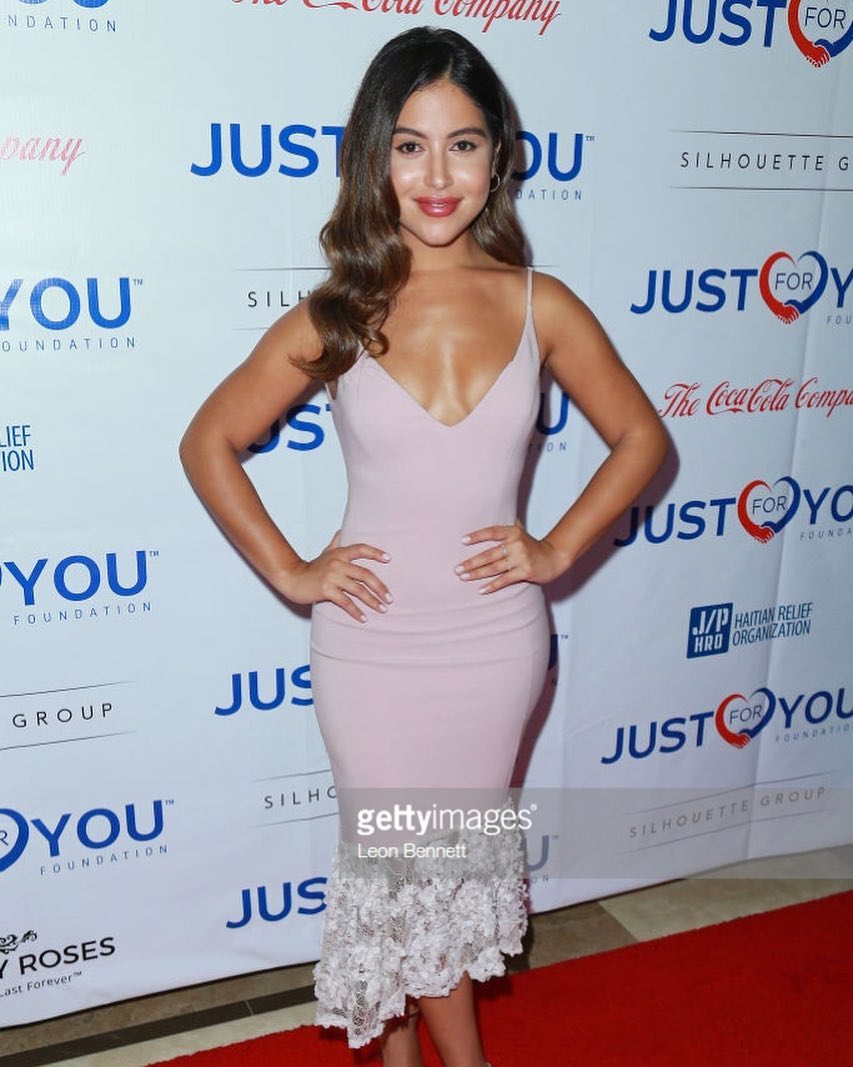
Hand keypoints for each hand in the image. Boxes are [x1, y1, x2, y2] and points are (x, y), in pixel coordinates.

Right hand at [279, 530, 392, 621]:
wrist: (292, 579)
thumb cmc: (312, 568)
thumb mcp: (325, 553)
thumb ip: (336, 542)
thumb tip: (343, 530)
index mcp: (339, 553)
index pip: (360, 549)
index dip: (375, 553)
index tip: (389, 559)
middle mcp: (337, 563)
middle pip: (364, 574)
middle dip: (380, 587)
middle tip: (390, 598)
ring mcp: (331, 577)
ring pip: (358, 590)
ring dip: (372, 601)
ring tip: (382, 609)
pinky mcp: (326, 590)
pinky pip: (345, 602)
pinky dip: (356, 611)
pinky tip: (363, 618)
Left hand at [455, 519, 569, 593]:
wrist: (554, 558)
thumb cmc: (531, 546)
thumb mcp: (520, 533)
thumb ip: (505, 529)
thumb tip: (485, 514)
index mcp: (513, 532)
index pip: (492, 532)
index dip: (477, 536)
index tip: (462, 541)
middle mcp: (517, 544)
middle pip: (489, 554)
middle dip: (471, 562)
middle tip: (457, 568)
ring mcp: (521, 558)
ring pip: (494, 568)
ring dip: (477, 574)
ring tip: (463, 577)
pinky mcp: (525, 572)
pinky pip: (505, 580)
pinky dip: (492, 586)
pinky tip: (481, 590)